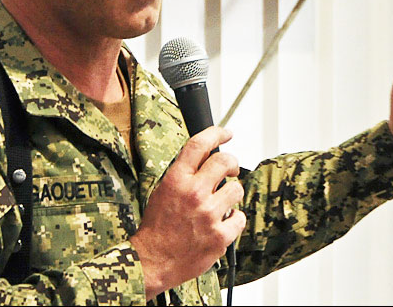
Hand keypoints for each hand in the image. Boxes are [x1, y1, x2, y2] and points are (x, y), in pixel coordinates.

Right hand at [130, 126, 245, 300]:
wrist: (153, 259)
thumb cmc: (157, 225)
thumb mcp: (163, 189)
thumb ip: (184, 172)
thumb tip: (205, 156)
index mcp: (177, 179)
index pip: (200, 144)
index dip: (217, 133)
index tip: (226, 133)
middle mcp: (194, 193)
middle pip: (225, 161)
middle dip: (231, 163)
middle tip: (230, 170)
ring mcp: (209, 215)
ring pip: (236, 189)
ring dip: (231, 193)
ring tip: (220, 203)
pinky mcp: (220, 236)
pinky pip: (239, 217)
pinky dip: (233, 219)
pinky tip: (221, 222)